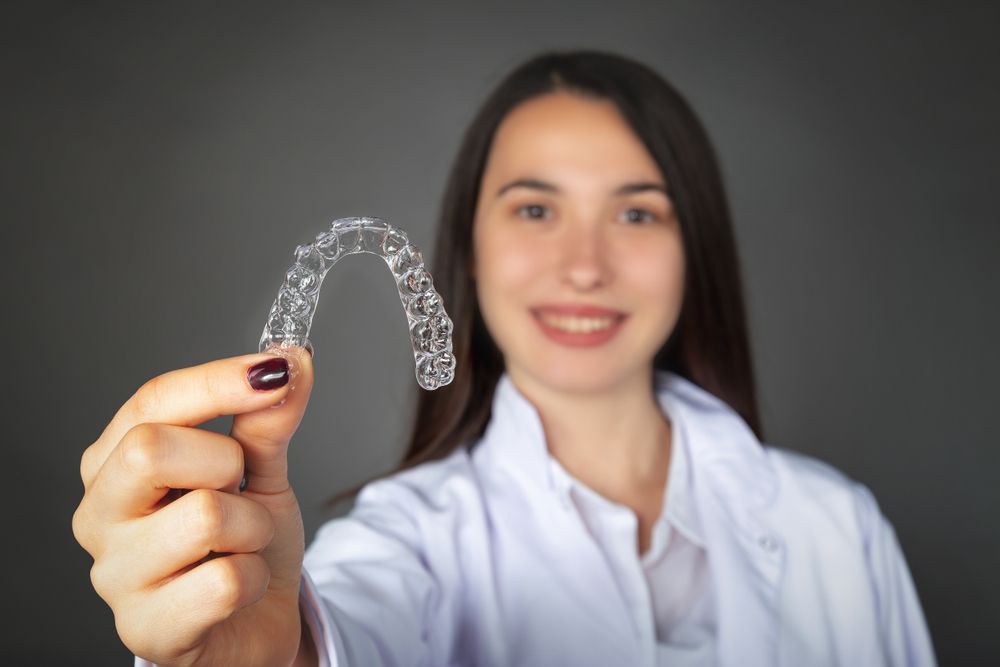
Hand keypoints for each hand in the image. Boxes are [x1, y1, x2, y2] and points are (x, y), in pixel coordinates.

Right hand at [72, 348, 314, 665]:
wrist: (256, 623)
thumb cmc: (244, 544)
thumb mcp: (260, 472)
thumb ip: (268, 420)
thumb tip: (292, 359)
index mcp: (114, 463)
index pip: (151, 401)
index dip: (217, 381)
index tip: (277, 369)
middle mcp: (100, 515)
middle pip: (150, 449)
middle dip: (225, 462)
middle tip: (240, 487)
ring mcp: (115, 576)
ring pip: (204, 516)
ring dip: (251, 527)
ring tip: (242, 544)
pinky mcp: (146, 630)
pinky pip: (225, 581)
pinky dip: (254, 578)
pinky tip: (238, 587)